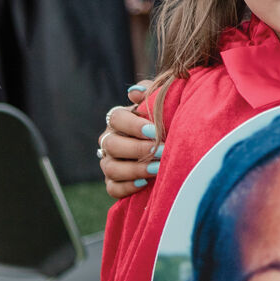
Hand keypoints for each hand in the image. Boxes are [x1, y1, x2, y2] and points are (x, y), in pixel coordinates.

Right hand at [100, 84, 158, 198]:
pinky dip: (127, 187)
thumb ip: (150, 94)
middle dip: (138, 149)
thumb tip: (135, 92)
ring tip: (157, 169)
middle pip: (112, 145)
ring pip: (111, 168)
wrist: (170, 147)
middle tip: (161, 152)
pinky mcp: (113, 182)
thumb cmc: (164, 122)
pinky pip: (113, 188)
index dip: (134, 125)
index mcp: (119, 120)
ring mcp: (109, 163)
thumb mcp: (160, 104)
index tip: (155, 131)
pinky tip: (144, 184)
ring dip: (135, 169)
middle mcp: (109, 140)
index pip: (116, 118)